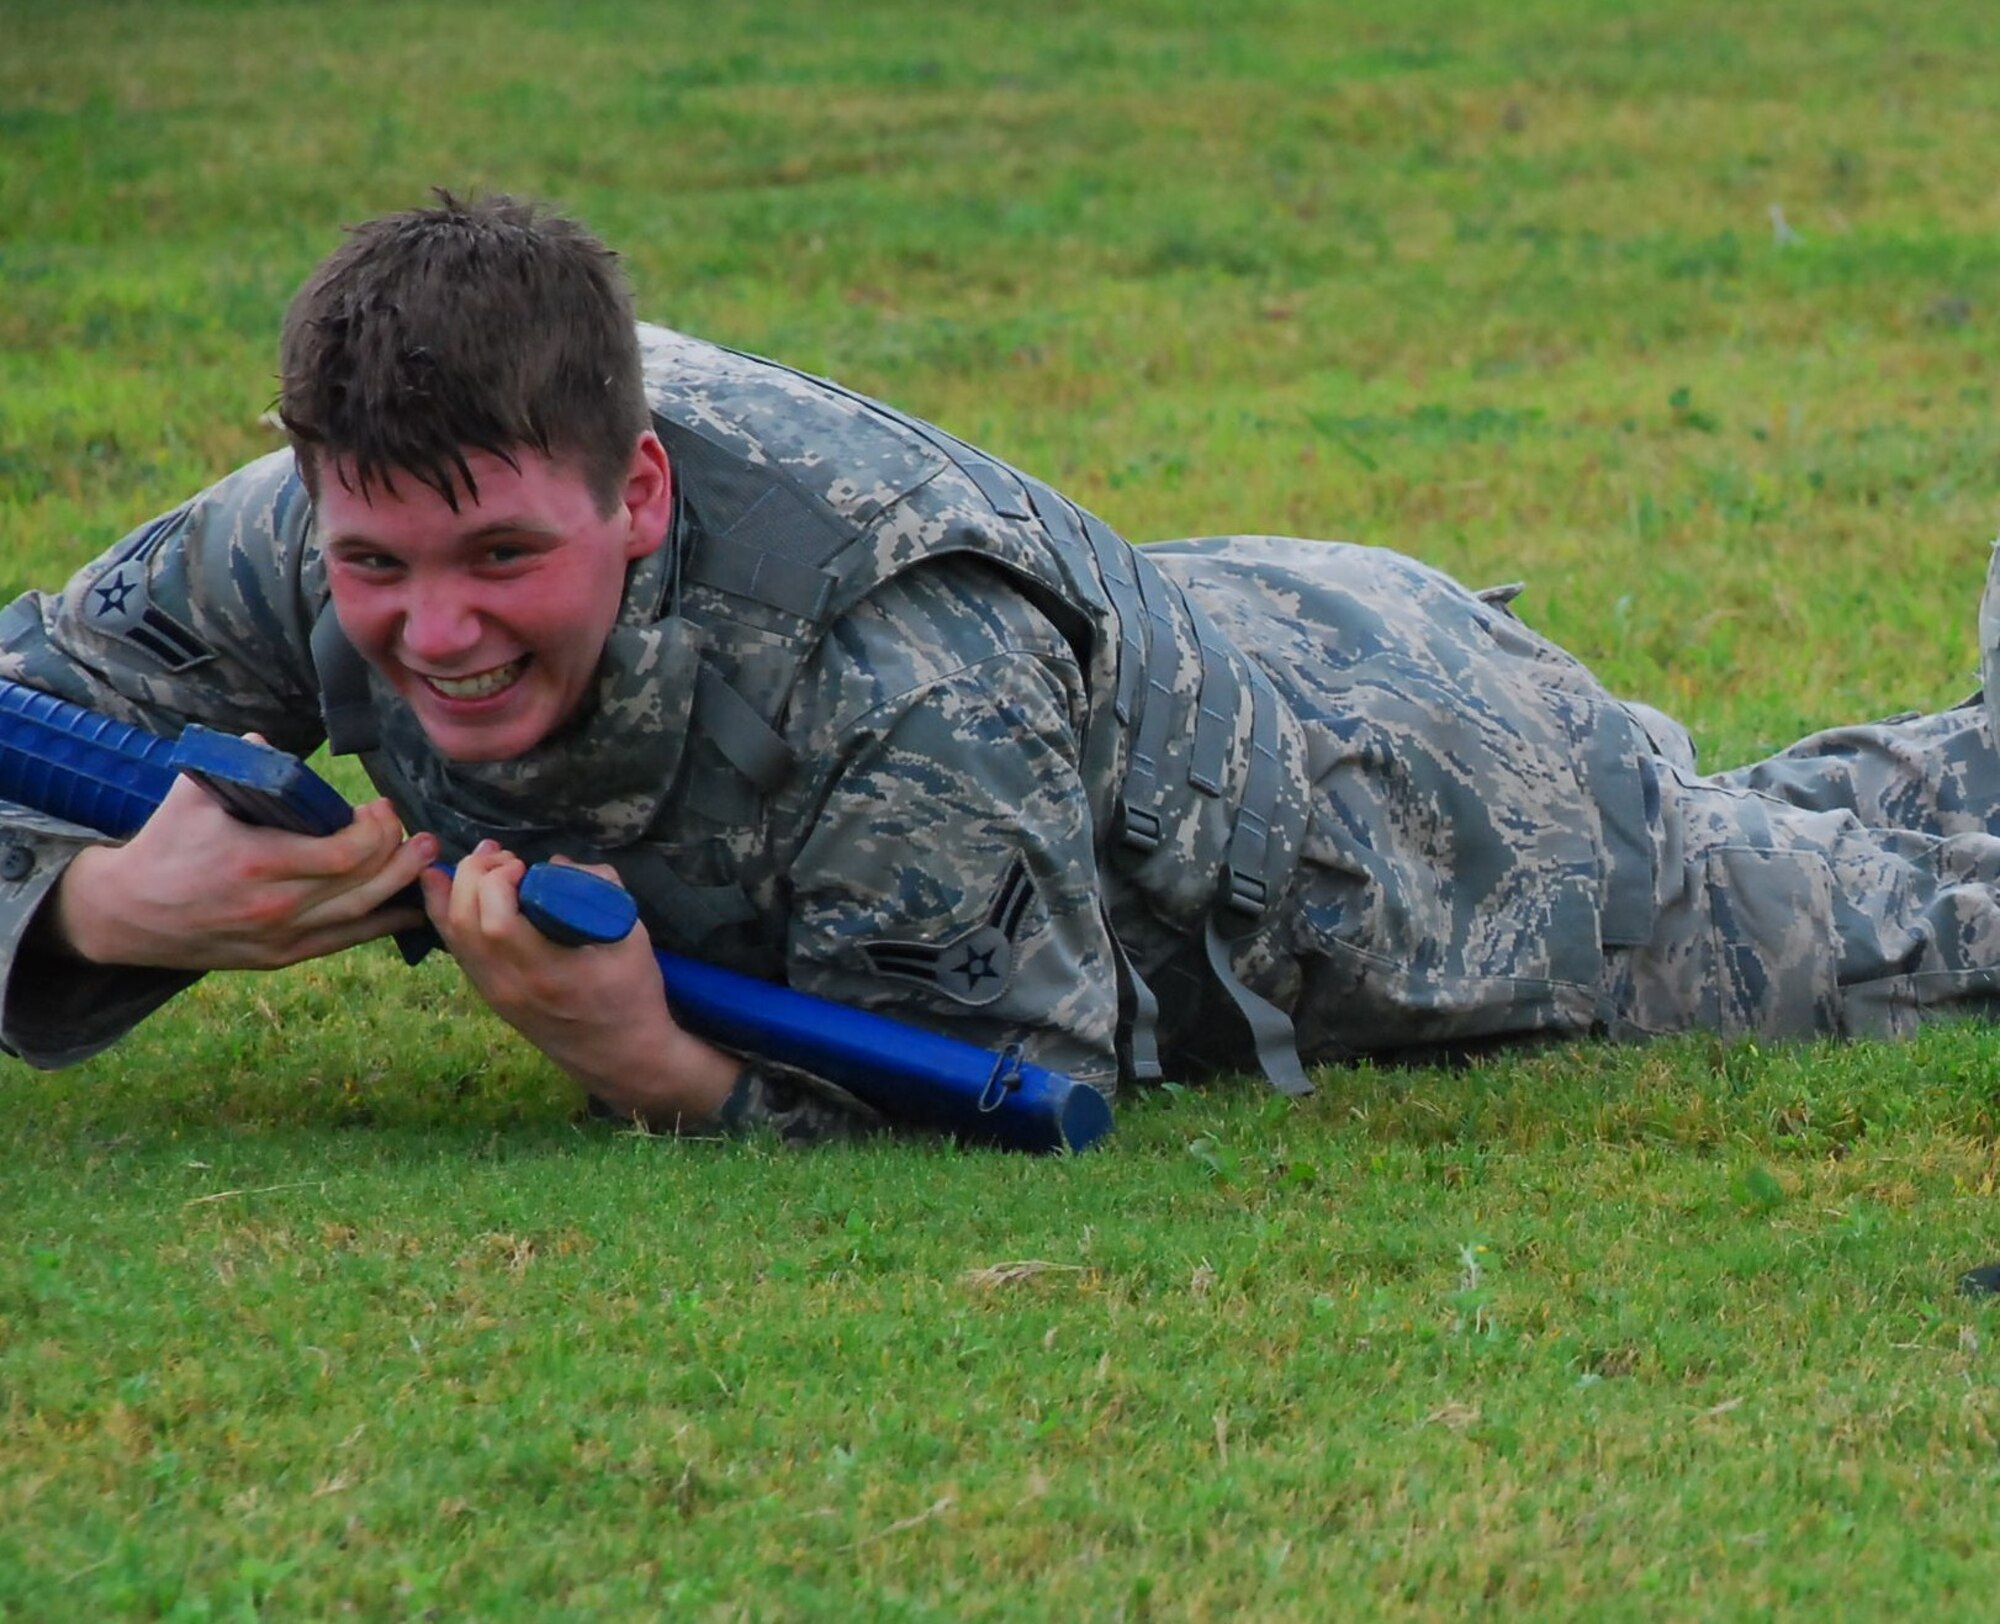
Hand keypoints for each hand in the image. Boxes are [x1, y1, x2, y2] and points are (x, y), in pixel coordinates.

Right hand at [54, 769, 436, 969]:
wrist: (127, 913)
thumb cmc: (166, 845)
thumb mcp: (194, 794)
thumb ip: (237, 762)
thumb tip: (267, 737)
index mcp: (257, 862)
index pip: (346, 853)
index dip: (377, 831)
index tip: (379, 808)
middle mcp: (274, 906)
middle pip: (364, 883)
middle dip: (400, 853)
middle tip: (417, 832)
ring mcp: (280, 937)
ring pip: (361, 914)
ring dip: (401, 885)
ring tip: (425, 858)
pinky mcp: (281, 956)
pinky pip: (344, 941)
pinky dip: (382, 924)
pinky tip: (409, 909)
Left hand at [420, 843, 741, 1126]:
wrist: (622, 1056)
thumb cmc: (633, 996)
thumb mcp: (633, 938)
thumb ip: (601, 890)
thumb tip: (558, 861)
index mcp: (547, 972)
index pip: (496, 922)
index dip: (498, 881)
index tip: (525, 864)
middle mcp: (510, 985)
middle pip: (463, 923)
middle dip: (474, 875)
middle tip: (502, 856)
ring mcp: (495, 994)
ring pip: (451, 936)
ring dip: (456, 889)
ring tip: (480, 861)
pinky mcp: (491, 995)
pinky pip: (457, 949)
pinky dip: (448, 913)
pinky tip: (450, 888)